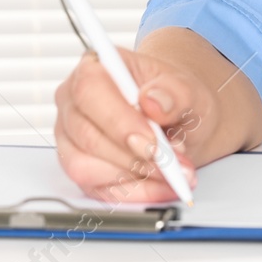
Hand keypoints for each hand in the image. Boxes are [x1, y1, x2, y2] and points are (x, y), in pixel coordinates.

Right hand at [54, 46, 208, 203]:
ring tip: (173, 175)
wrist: (182, 119)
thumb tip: (153, 101)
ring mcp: (71, 138)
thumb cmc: (176, 98)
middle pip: (87, 135)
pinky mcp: (79, 169)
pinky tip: (161, 187)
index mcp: (95, 67)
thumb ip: (176, 91)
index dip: (119, 120)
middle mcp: (74, 103)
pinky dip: (134, 193)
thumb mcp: (189, 88)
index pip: (90, 90)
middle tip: (172, 165)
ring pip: (85, 167)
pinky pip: (96, 190)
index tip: (152, 143)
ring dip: (134, 177)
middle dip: (134, 157)